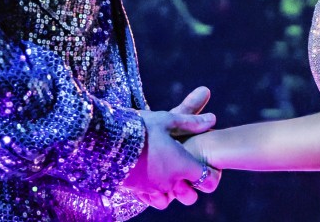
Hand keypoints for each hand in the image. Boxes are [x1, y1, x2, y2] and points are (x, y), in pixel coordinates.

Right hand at [124, 87, 220, 208]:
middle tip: (183, 169)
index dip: (210, 174)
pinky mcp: (135, 191)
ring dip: (169, 191)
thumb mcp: (166, 120)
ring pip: (168, 200)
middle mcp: (169, 182)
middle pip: (190, 196)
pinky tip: (147, 176)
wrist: (106, 139)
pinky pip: (149, 200)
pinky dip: (152, 192)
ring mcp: (151, 189)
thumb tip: (213, 119)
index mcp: (181, 165)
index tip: (205, 164)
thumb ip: (190, 122)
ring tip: (163, 172)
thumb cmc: (140, 127)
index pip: (207, 180)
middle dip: (190, 187)